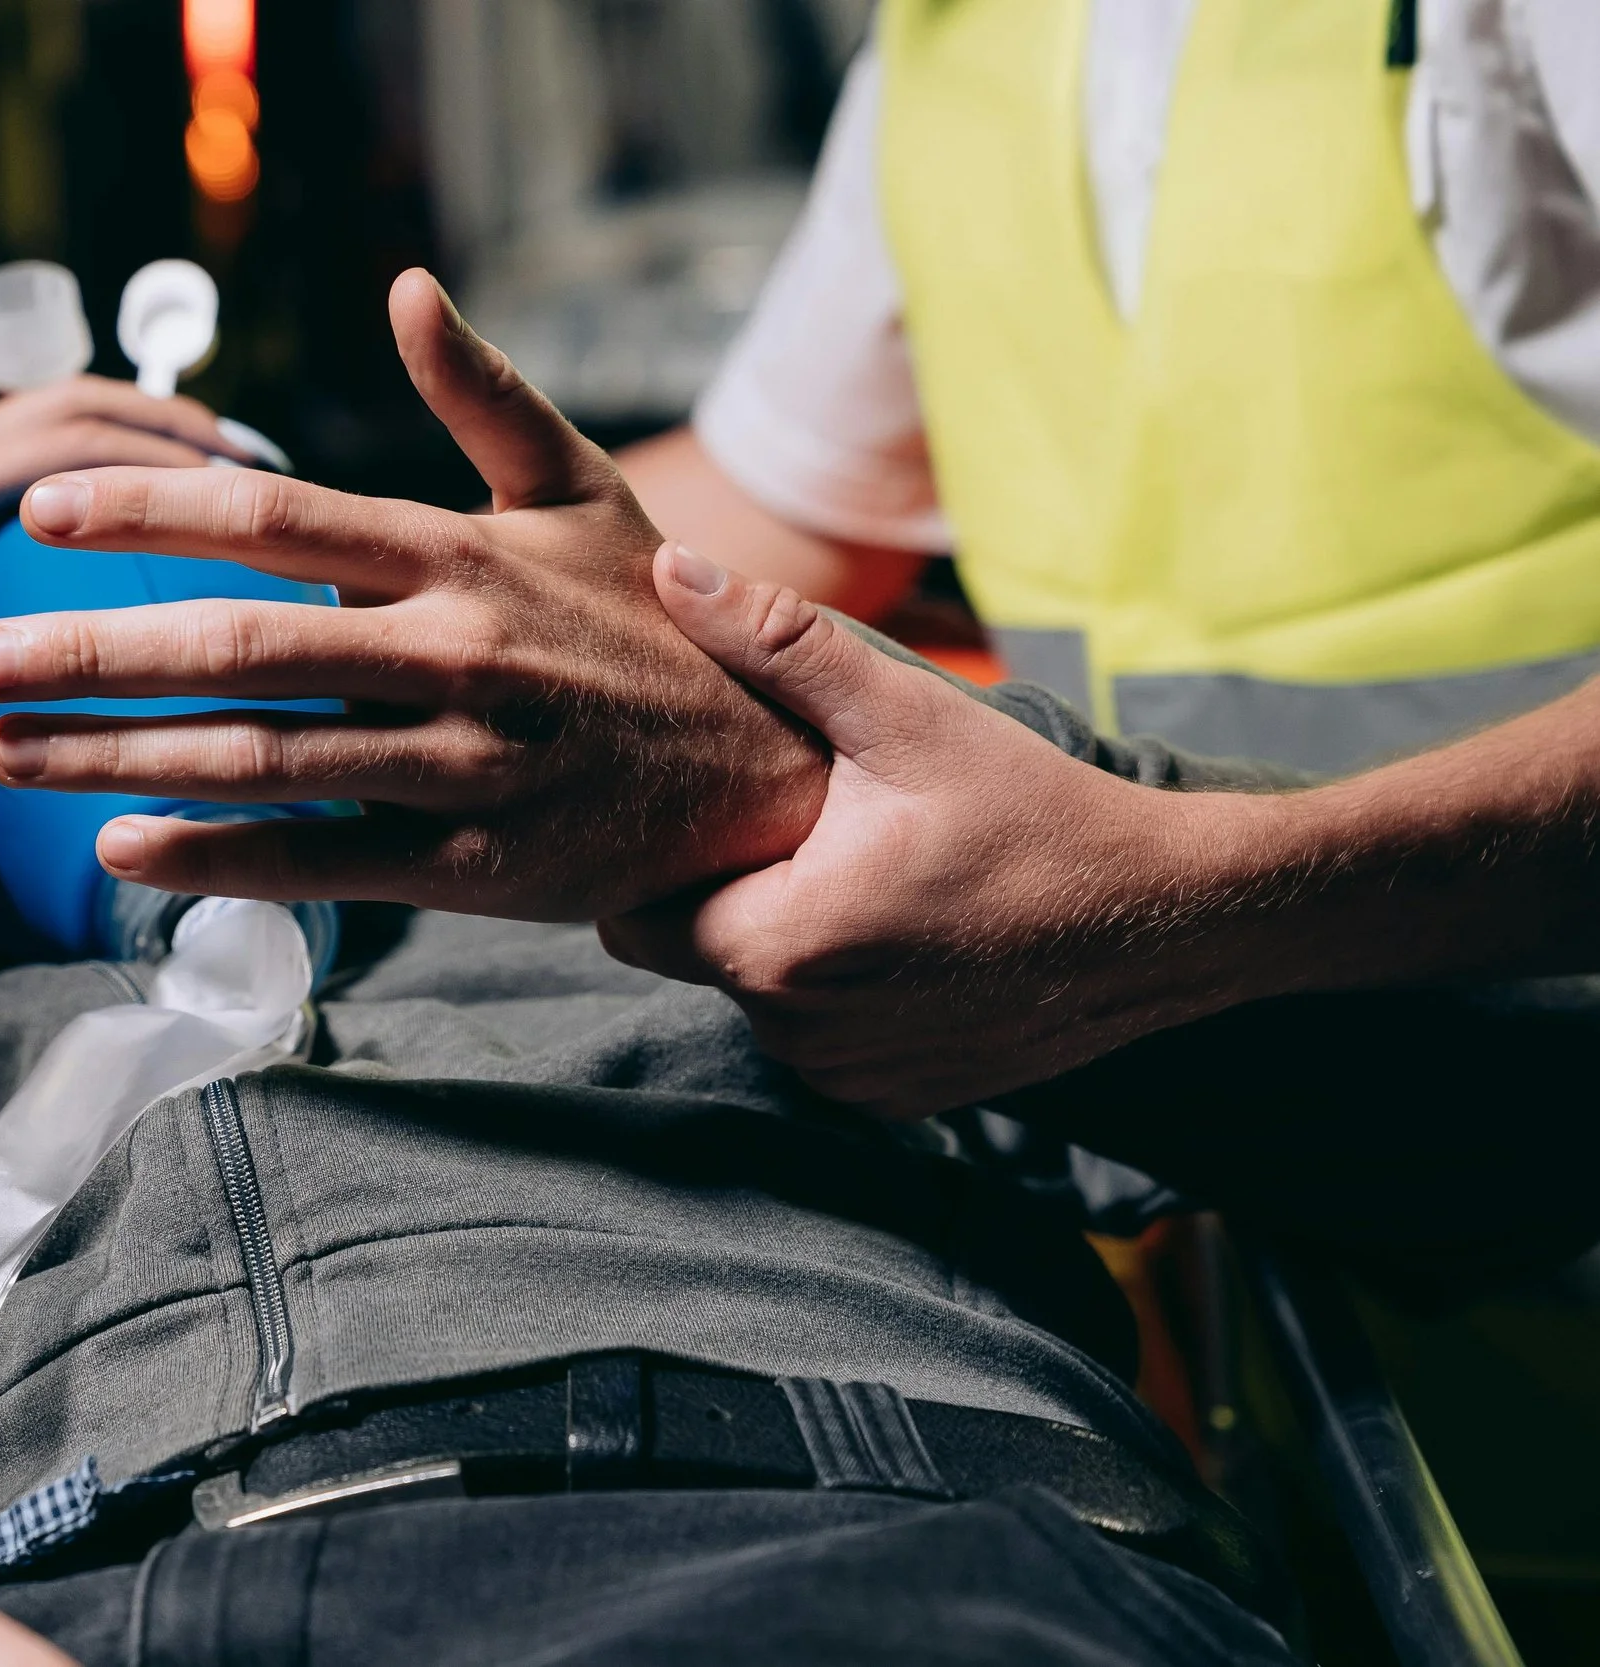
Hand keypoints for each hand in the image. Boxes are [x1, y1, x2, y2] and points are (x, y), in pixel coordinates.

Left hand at [0, 271, 828, 919]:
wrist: (769, 769)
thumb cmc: (656, 619)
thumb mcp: (581, 489)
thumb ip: (482, 396)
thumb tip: (404, 289)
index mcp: (462, 555)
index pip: (279, 519)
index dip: (151, 513)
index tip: (39, 513)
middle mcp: (456, 655)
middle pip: (242, 649)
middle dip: (94, 654)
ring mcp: (465, 767)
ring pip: (267, 760)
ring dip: (125, 761)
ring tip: (12, 757)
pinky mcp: (478, 867)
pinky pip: (327, 863)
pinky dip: (222, 858)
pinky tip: (124, 854)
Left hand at [0, 378, 247, 833]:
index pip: (76, 445)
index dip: (168, 456)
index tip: (252, 481)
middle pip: (79, 403)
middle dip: (173, 423)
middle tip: (260, 466)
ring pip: (49, 412)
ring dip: (131, 426)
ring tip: (210, 470)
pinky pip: (18, 444)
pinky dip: (82, 454)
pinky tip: (115, 509)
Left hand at [602, 551, 1272, 1117]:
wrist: (1170, 920)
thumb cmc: (1036, 811)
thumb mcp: (906, 715)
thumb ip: (775, 644)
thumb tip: (674, 568)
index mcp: (773, 947)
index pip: (633, 914)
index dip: (661, 856)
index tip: (712, 807)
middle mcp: (794, 1033)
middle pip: (693, 956)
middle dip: (721, 893)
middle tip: (796, 828)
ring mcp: (845, 1074)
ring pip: (758, 999)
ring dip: (782, 945)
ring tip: (855, 874)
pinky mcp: (892, 1096)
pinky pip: (820, 1039)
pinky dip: (839, 994)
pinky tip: (898, 933)